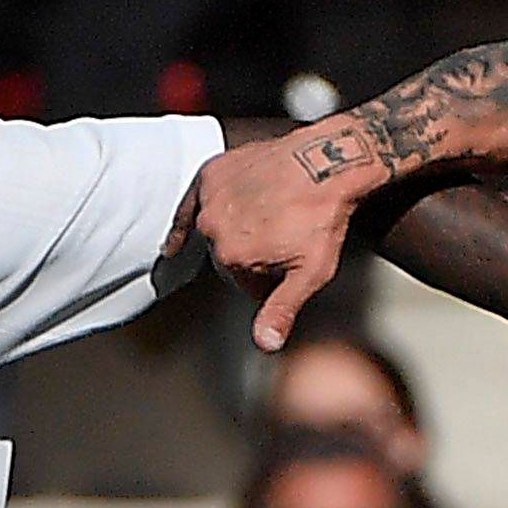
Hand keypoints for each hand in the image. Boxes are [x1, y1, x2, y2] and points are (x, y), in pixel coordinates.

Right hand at [186, 125, 375, 345]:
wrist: (329, 162)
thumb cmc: (323, 217)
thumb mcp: (309, 273)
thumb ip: (281, 310)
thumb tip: (264, 345)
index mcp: (232, 258)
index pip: (244, 281)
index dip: (268, 278)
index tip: (287, 267)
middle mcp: (213, 228)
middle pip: (227, 255)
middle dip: (250, 253)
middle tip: (282, 240)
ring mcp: (211, 198)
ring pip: (216, 227)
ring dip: (233, 229)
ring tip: (266, 221)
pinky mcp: (213, 172)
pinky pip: (197, 200)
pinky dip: (198, 212)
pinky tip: (178, 237)